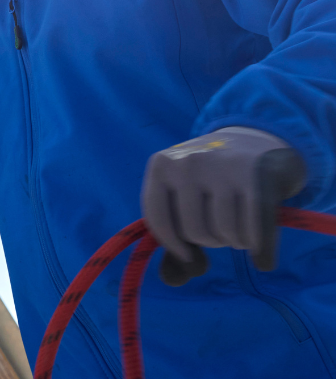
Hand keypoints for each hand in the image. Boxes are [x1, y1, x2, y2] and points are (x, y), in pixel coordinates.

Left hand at [142, 127, 306, 285]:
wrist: (259, 141)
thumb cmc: (213, 180)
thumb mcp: (184, 200)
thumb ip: (174, 243)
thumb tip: (172, 280)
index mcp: (161, 165)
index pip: (158, 220)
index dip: (174, 245)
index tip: (188, 253)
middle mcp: (188, 162)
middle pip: (194, 232)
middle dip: (211, 240)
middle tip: (221, 225)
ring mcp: (222, 166)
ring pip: (226, 233)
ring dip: (236, 241)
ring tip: (240, 223)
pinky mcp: (258, 176)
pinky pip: (255, 231)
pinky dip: (261, 252)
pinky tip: (263, 261)